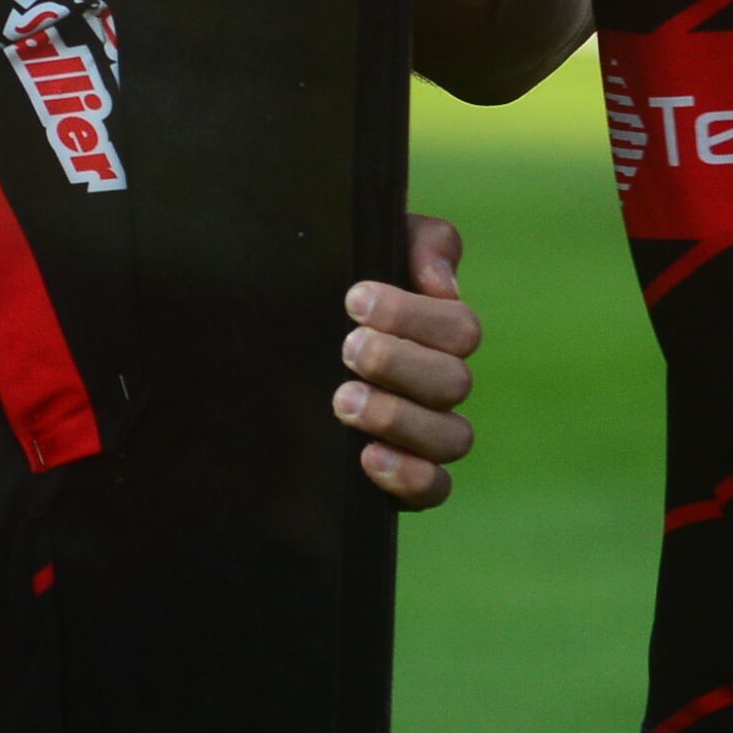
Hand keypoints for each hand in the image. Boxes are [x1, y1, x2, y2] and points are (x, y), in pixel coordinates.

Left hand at [335, 213, 480, 507]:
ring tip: (343, 399)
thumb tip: (440, 283)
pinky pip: (435, 490)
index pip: (458, 329)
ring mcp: (423, 433)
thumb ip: (417, 242)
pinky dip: (412, 477)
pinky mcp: (402, 476)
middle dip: (399, 363)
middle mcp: (438, 384)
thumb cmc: (328, 285)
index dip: (413, 316)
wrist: (274, 336)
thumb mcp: (364, 248)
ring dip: (399, 417)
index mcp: (438, 332)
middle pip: (454, 383)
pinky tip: (367, 457)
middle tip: (347, 348)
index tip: (353, 300)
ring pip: (452, 438)